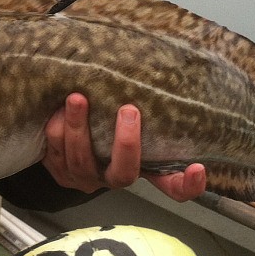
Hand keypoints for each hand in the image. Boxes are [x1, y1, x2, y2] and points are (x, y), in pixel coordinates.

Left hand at [42, 93, 206, 200]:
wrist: (59, 131)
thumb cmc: (101, 118)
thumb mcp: (121, 115)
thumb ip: (139, 106)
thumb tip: (159, 67)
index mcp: (139, 168)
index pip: (172, 187)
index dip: (187, 185)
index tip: (199, 169)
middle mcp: (112, 178)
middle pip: (123, 174)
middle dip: (125, 143)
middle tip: (128, 109)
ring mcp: (84, 178)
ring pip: (81, 160)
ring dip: (78, 127)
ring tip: (77, 98)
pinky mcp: (58, 172)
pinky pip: (55, 153)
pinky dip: (56, 128)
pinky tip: (56, 109)